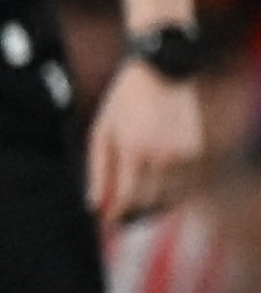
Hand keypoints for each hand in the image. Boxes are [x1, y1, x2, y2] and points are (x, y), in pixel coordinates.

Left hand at [91, 60, 207, 223]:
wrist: (164, 71)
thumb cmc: (124, 101)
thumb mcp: (101, 130)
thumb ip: (97, 170)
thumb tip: (94, 205)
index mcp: (134, 151)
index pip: (127, 198)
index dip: (116, 215)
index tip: (108, 221)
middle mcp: (162, 155)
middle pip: (149, 202)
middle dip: (133, 213)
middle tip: (120, 217)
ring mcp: (184, 153)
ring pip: (169, 195)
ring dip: (153, 204)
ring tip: (137, 203)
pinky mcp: (198, 149)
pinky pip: (184, 181)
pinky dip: (171, 189)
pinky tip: (156, 185)